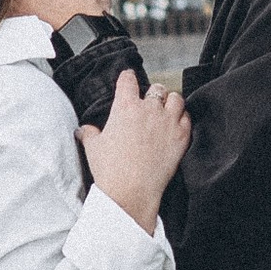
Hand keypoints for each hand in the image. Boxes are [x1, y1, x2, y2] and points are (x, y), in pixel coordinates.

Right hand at [79, 68, 189, 227]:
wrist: (131, 192)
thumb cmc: (110, 170)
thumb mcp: (93, 148)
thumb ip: (89, 134)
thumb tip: (83, 130)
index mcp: (125, 107)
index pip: (128, 80)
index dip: (127, 78)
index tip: (128, 79)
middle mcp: (149, 109)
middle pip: (156, 88)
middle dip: (153, 93)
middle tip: (150, 103)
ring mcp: (168, 121)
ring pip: (176, 98)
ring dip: (171, 102)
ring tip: (167, 110)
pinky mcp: (181, 136)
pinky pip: (187, 117)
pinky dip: (183, 119)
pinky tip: (177, 125)